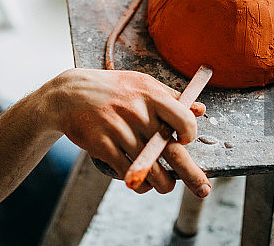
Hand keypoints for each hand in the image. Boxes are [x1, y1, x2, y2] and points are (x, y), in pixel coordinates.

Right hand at [48, 69, 210, 197]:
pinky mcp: (103, 146)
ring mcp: (120, 130)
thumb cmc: (113, 89)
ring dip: (163, 184)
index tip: (184, 140)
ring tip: (165, 186)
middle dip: (192, 175)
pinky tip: (143, 184)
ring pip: (152, 169)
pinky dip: (140, 184)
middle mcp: (137, 112)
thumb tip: (201, 110)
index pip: (183, 119)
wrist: (70, 95)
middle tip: (203, 189)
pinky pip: (130, 173)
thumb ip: (172, 97)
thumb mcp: (142, 84)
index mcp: (150, 94)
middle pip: (173, 151)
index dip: (189, 133)